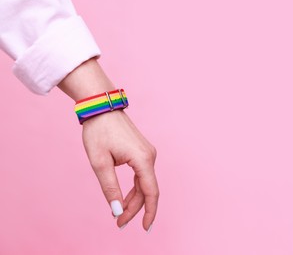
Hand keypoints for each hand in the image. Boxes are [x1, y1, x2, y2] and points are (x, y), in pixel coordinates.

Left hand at [82, 109, 158, 230]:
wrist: (101, 107)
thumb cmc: (99, 131)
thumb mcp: (100, 162)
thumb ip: (110, 188)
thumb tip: (117, 210)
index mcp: (143, 159)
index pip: (151, 192)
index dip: (150, 212)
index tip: (145, 228)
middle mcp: (150, 156)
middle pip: (147, 190)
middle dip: (135, 208)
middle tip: (119, 223)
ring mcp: (147, 153)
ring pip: (144, 183)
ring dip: (134, 199)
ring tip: (119, 213)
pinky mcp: (142, 151)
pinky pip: (141, 175)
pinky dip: (134, 188)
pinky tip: (125, 197)